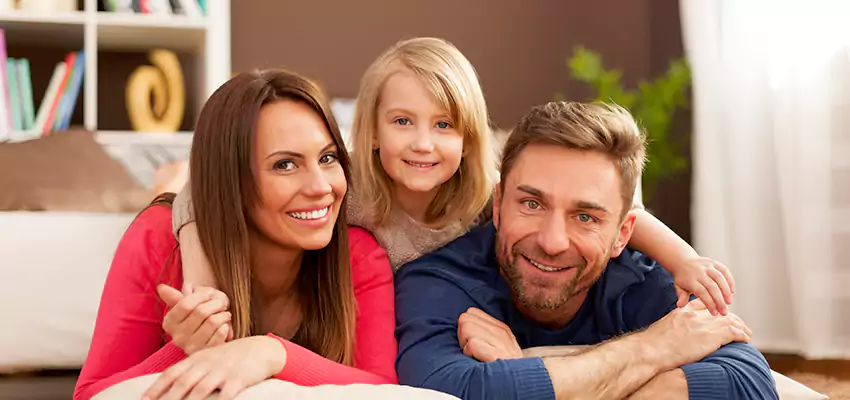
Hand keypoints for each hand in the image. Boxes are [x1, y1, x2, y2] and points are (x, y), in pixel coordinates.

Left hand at [142, 335, 286, 399]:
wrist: (261, 349)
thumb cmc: (230, 357)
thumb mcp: (208, 357)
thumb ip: (189, 369)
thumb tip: (167, 384)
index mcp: (196, 359)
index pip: (171, 373)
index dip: (156, 388)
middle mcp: (207, 364)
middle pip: (183, 383)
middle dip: (168, 398)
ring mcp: (223, 371)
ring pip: (201, 389)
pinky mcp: (239, 379)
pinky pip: (226, 394)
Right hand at [157, 283, 232, 354]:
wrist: (209, 338)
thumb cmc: (198, 317)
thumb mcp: (186, 306)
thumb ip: (174, 297)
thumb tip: (161, 287)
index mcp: (169, 323)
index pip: (185, 304)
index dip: (201, 296)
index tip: (209, 293)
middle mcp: (177, 337)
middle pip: (201, 312)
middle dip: (216, 303)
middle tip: (221, 303)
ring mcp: (191, 347)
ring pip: (213, 322)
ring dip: (223, 314)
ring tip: (224, 314)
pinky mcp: (206, 353)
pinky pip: (221, 333)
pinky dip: (226, 326)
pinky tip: (224, 325)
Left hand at [457, 307, 522, 361]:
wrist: (522, 381)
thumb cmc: (503, 366)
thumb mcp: (499, 345)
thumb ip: (484, 332)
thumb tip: (464, 324)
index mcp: (500, 327)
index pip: (471, 312)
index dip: (466, 326)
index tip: (472, 340)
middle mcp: (500, 331)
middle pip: (465, 319)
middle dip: (462, 335)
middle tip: (472, 349)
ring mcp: (499, 342)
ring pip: (466, 329)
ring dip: (465, 344)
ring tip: (475, 355)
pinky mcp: (496, 354)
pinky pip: (471, 344)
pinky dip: (468, 353)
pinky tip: (477, 360)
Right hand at [643, 300, 752, 370]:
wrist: (653, 348)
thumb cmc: (653, 344)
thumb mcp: (663, 328)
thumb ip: (673, 326)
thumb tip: (673, 334)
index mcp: (683, 311)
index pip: (702, 304)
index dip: (713, 308)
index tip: (719, 313)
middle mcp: (696, 315)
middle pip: (719, 312)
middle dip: (731, 318)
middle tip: (738, 324)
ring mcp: (704, 324)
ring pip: (730, 321)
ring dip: (741, 327)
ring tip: (747, 333)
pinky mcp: (712, 336)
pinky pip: (734, 333)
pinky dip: (742, 336)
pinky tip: (745, 339)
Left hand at [670, 256, 734, 315]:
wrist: (682, 260)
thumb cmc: (682, 278)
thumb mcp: (679, 287)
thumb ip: (681, 296)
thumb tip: (680, 305)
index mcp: (689, 279)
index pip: (701, 292)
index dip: (709, 303)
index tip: (715, 313)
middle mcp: (699, 272)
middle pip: (712, 287)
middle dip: (720, 300)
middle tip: (724, 312)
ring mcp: (706, 266)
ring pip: (719, 278)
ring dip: (726, 291)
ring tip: (729, 302)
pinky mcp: (713, 262)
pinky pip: (724, 270)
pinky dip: (729, 280)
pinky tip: (732, 291)